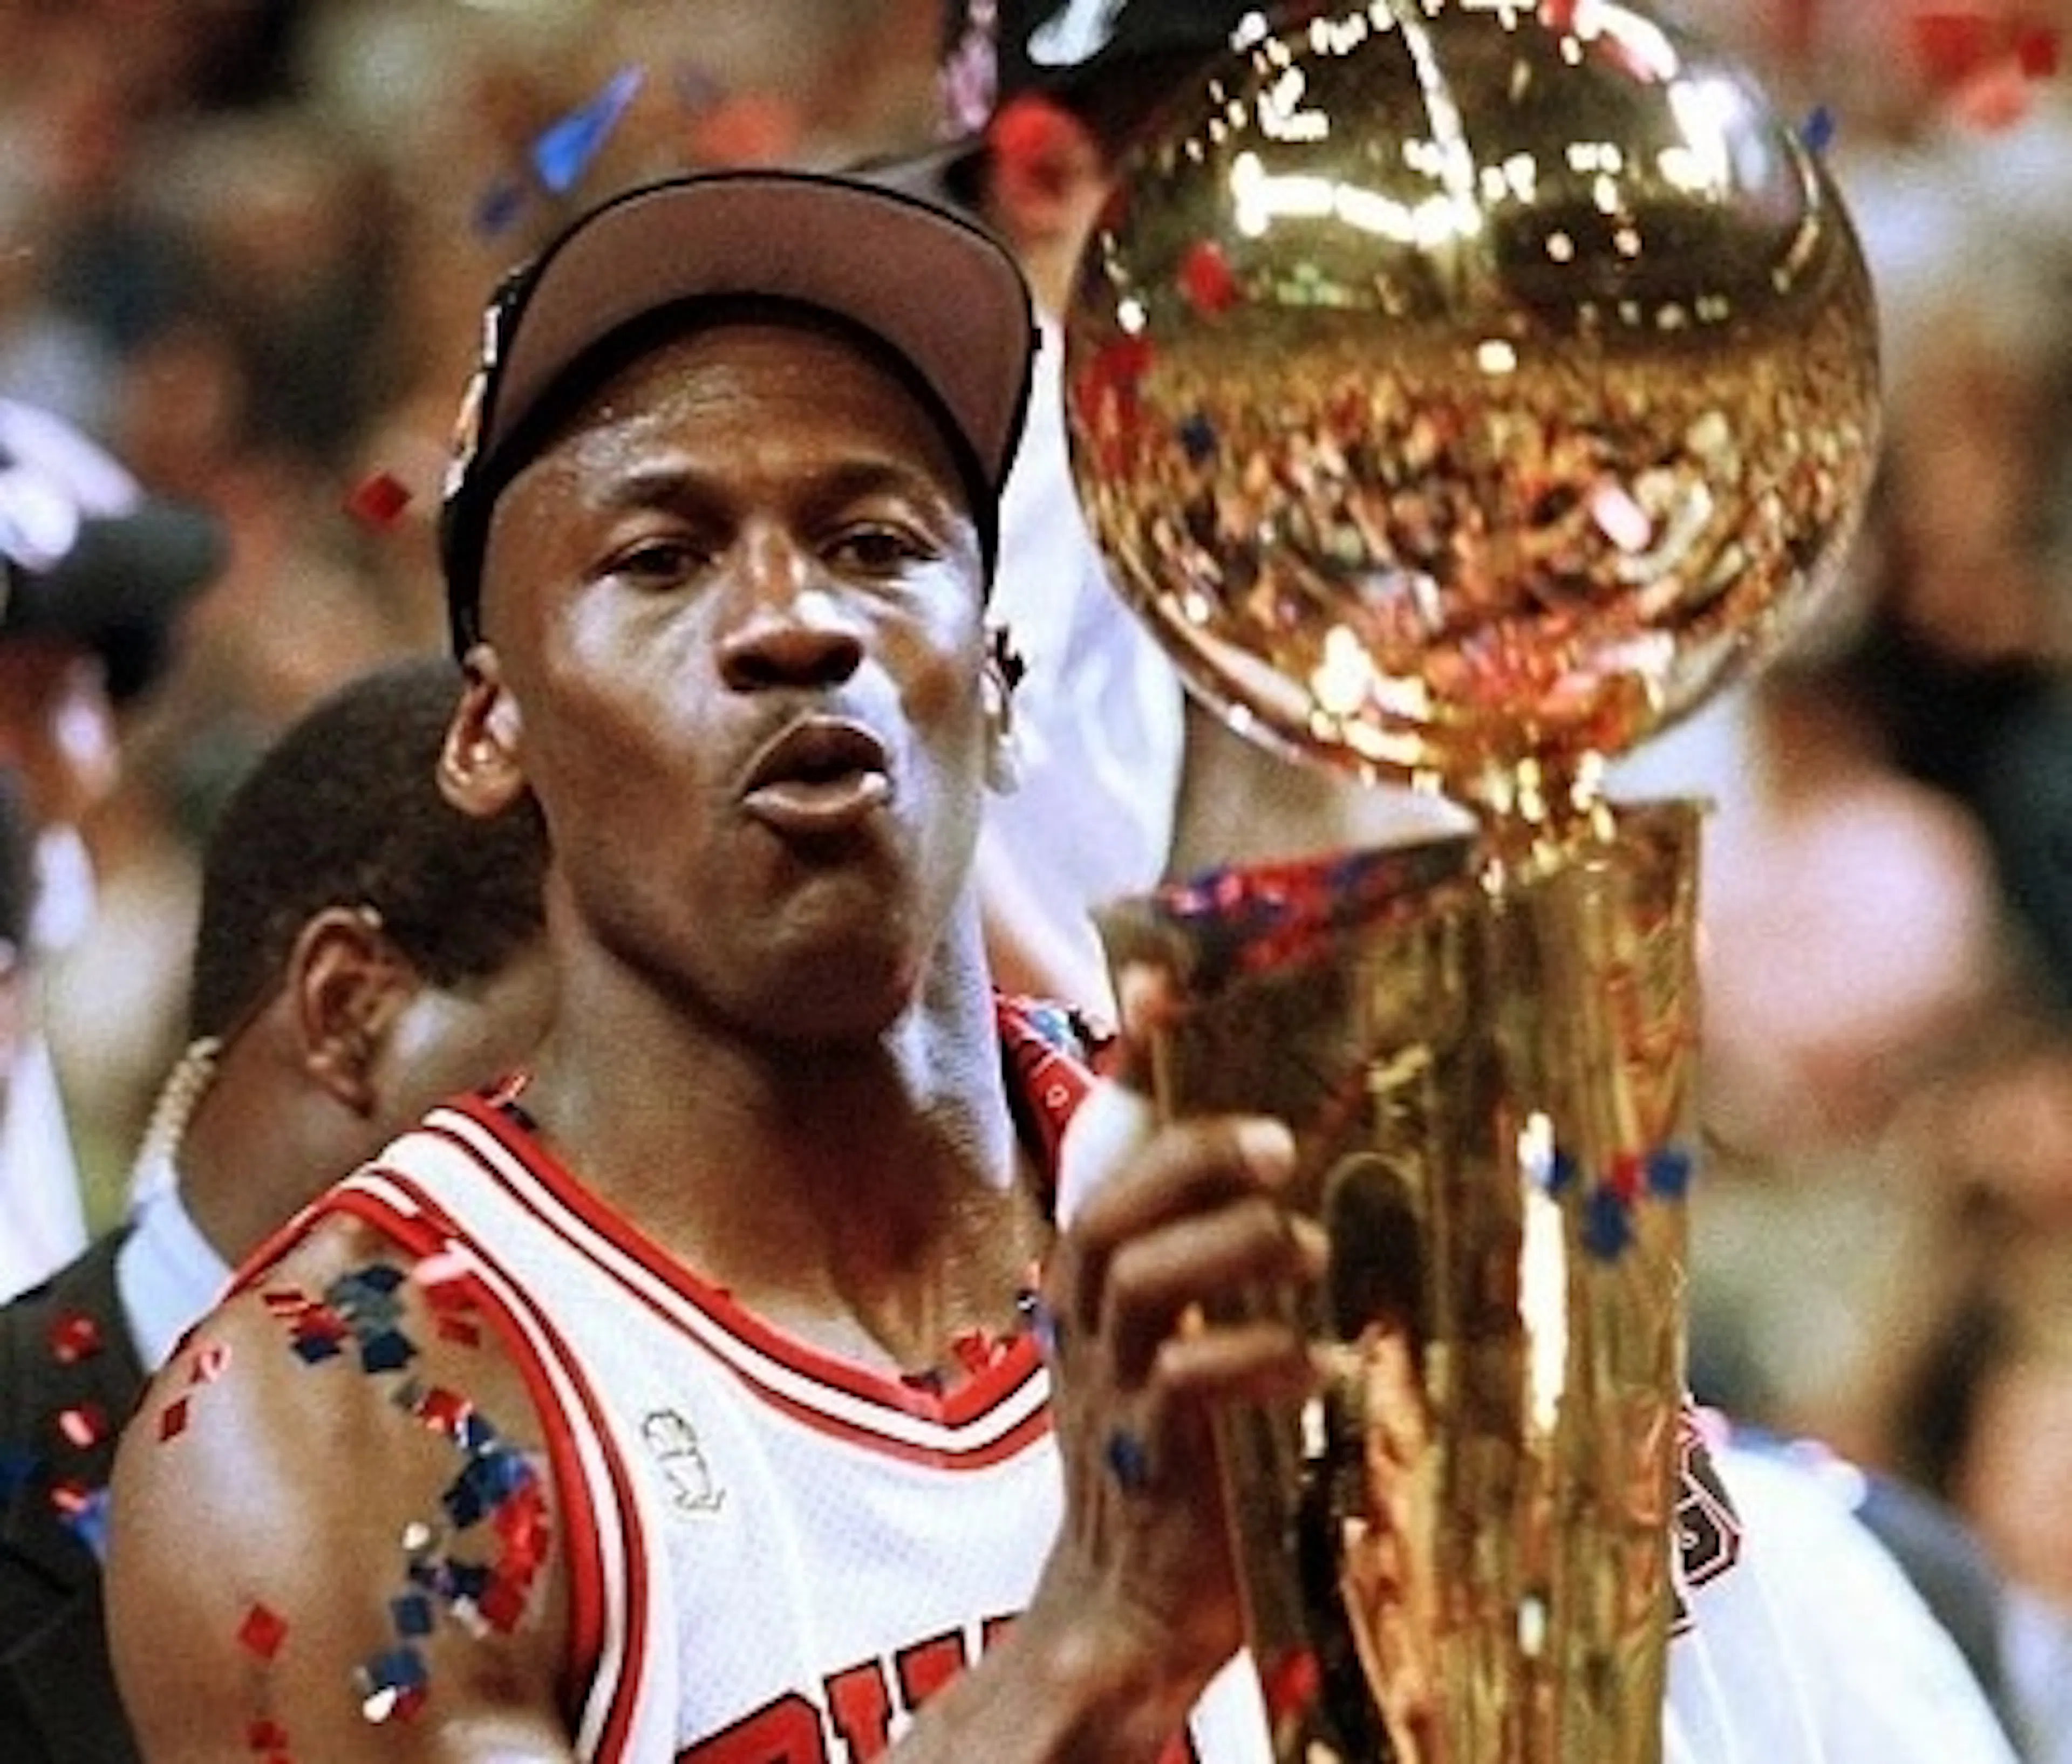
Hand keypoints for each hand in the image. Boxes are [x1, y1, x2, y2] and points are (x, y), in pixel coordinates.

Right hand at [1030, 1098, 1322, 1737]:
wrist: (1126, 1606)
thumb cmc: (1175, 1454)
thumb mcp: (1186, 1338)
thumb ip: (1221, 1255)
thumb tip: (1309, 1167)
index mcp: (1094, 1278)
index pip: (1103, 1153)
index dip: (1129, 1068)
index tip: (1158, 979)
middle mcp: (1088, 1321)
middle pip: (1111, 1211)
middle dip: (1188, 1159)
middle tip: (1278, 1140)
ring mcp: (1111, 1390)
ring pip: (1141, 1286)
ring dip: (1228, 1250)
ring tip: (1305, 1247)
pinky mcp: (1152, 1460)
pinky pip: (1188, 1388)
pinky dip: (1256, 1360)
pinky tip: (1318, 1365)